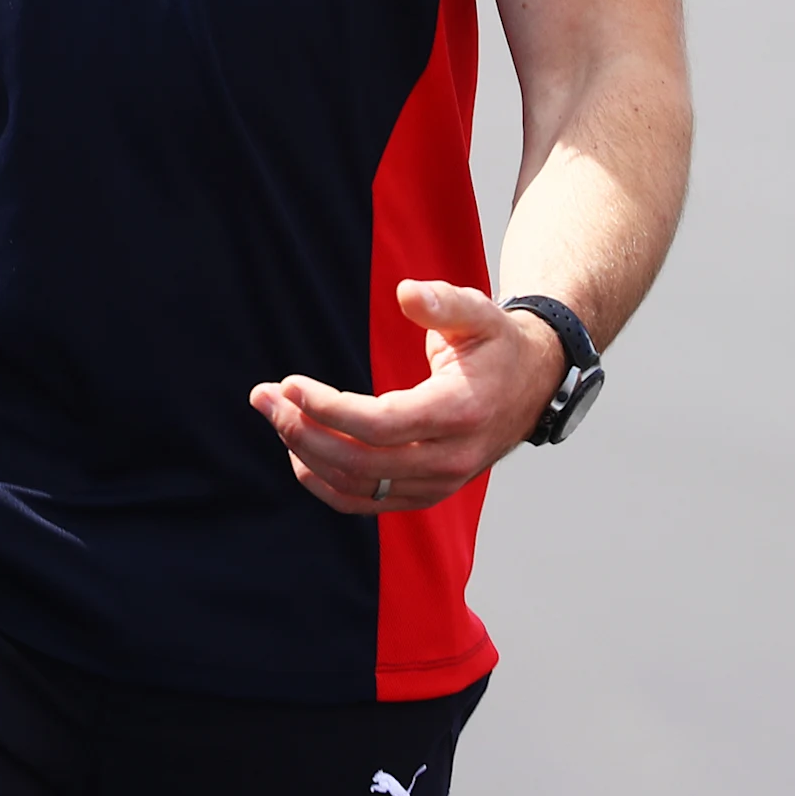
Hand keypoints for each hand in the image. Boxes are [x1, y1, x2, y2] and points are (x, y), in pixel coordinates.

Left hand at [249, 281, 566, 514]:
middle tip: (263, 397)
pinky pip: (365, 502)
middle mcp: (451, 459)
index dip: (329, 409)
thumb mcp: (480, 313)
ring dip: (305, 454)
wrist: (531, 385)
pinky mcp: (424, 493)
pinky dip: (323, 483)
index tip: (289, 385)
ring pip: (358, 486)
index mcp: (461, 413)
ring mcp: (438, 482)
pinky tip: (296, 450)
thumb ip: (444, 302)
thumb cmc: (496, 344)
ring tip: (272, 412)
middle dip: (303, 430)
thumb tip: (407, 293)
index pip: (382, 426)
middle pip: (361, 461)